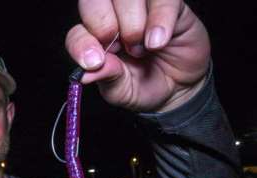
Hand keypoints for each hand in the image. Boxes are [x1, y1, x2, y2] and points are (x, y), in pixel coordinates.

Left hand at [65, 0, 209, 112]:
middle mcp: (113, 16)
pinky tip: (157, 42)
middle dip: (103, 25)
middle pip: (94, 0)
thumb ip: (105, 78)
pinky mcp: (169, 4)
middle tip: (118, 48)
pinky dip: (159, 20)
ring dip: (132, 24)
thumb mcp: (121, 90)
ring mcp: (141, 6)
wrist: (179, 87)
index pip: (77, 31)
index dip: (81, 43)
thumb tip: (85, 75)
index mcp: (94, 38)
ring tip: (141, 49)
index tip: (95, 62)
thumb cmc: (143, 85)